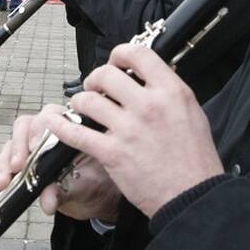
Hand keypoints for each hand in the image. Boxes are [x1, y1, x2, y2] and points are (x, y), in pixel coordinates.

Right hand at [0, 105, 121, 220]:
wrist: (95, 198)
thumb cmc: (96, 182)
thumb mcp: (85, 186)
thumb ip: (66, 189)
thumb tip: (48, 200)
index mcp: (67, 125)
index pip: (49, 117)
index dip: (40, 131)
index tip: (35, 149)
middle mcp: (45, 132)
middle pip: (24, 127)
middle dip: (18, 147)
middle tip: (17, 167)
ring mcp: (29, 148)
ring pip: (9, 146)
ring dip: (3, 163)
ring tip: (3, 183)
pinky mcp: (18, 167)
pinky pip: (0, 168)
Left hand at [46, 45, 223, 218]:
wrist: (192, 196)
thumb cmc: (195, 157)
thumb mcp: (191, 111)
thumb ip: (167, 91)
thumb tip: (145, 76)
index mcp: (171, 91)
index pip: (137, 54)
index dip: (120, 54)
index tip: (115, 62)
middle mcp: (148, 106)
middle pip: (106, 74)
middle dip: (95, 78)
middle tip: (95, 88)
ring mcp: (128, 129)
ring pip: (87, 100)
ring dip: (80, 101)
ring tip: (82, 107)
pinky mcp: (112, 153)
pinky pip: (76, 132)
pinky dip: (60, 125)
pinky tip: (54, 121)